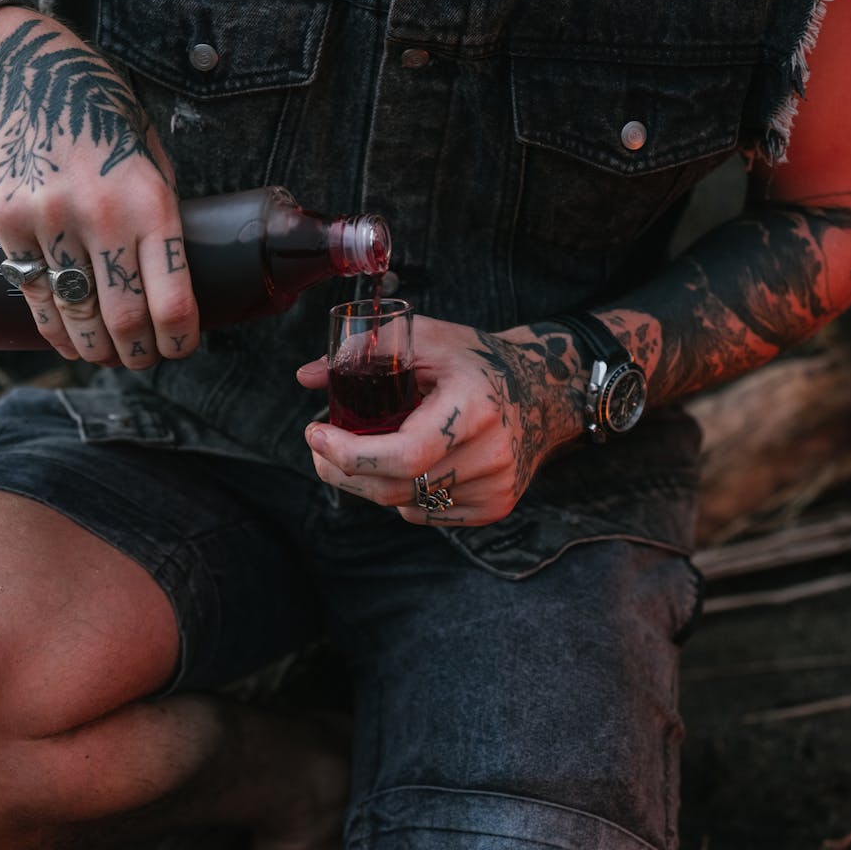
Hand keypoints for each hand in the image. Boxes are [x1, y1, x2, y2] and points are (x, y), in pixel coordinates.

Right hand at [0, 6, 197, 366]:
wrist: (28, 75)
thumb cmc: (106, 121)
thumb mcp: (154, 162)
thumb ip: (162, 223)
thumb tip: (175, 291)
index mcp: (151, 203)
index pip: (172, 300)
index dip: (179, 340)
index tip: (180, 348)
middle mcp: (101, 216)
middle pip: (123, 320)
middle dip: (138, 354)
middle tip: (142, 359)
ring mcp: (49, 220)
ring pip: (76, 315)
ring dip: (96, 351)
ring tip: (107, 356)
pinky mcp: (8, 223)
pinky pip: (34, 294)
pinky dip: (54, 328)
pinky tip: (68, 340)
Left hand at [296, 317, 586, 526]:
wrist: (543, 391)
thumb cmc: (477, 361)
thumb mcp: (428, 338)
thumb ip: (368, 350)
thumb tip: (306, 377)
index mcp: (474, 410)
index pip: (403, 455)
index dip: (349, 454)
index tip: (314, 433)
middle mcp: (490, 456)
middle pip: (395, 487)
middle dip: (342, 472)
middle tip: (318, 447)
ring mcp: (495, 488)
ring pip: (405, 504)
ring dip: (370, 482)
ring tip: (359, 449)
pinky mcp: (494, 508)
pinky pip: (425, 512)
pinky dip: (402, 492)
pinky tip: (405, 464)